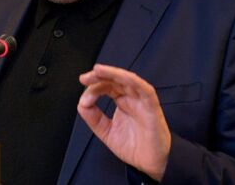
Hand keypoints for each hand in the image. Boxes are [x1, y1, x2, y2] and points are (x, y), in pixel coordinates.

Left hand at [78, 64, 170, 180]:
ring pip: (129, 80)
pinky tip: (122, 77)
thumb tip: (82, 103)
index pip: (107, 86)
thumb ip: (93, 117)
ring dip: (114, 73)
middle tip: (85, 78)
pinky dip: (134, 81)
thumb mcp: (106, 131)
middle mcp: (132, 98)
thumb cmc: (133, 147)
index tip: (83, 95)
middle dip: (100, 76)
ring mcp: (142, 101)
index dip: (94, 86)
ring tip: (98, 71)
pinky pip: (145, 90)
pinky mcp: (152, 108)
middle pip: (116, 80)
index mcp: (122, 101)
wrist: (150, 164)